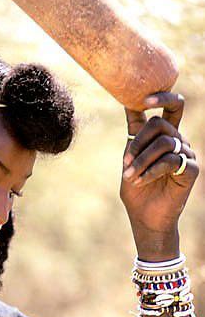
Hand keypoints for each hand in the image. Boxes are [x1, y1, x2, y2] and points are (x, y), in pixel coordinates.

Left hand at [120, 92, 198, 258]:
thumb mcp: (129, 160)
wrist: (145, 218)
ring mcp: (185, 154)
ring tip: (130, 176)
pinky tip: (141, 181)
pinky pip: (171, 161)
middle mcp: (176, 141)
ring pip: (164, 142)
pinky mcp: (191, 169)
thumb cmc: (136, 191)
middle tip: (125, 161)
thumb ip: (132, 137)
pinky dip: (151, 171)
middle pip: (159, 123)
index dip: (159, 97)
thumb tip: (128, 104)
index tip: (143, 98)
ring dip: (142, 160)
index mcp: (160, 137)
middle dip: (138, 142)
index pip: (166, 109)